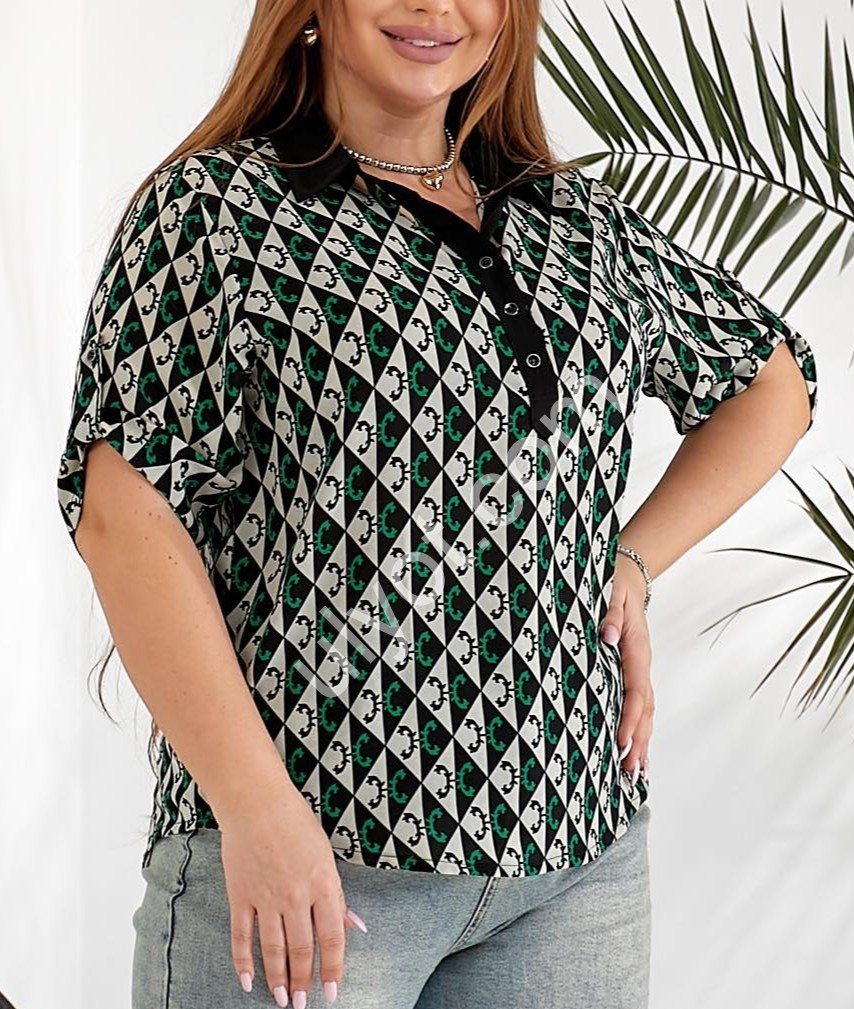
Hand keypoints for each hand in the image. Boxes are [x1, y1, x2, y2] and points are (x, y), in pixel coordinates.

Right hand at [218, 785, 366, 1006]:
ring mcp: (266, 897)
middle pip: (301, 949)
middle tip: (304, 1004)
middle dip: (304, 981)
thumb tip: (355, 927)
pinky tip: (248, 981)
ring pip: (273, 949)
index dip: (332, 969)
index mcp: (323, 884)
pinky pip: (242, 936)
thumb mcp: (326, 856)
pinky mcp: (241, 895)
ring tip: (283, 999)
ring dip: (278, 978)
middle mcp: (296, 896)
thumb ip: (338, 895)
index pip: (331, 938)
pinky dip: (243, 961)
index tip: (331, 992)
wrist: (257, 803)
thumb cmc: (296, 824)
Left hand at [600, 552, 653, 785]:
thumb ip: (611, 613)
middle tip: (629, 772)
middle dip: (638, 742)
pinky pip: (640, 705)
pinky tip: (636, 753)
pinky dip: (640, 730)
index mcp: (636, 649)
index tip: (620, 742)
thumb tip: (609, 636)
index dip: (628, 718)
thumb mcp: (611, 590)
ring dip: (641, 742)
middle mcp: (642, 664)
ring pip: (645, 712)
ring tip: (636, 775)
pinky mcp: (634, 672)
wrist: (627, 575)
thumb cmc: (614, 583)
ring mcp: (640, 670)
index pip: (634, 690)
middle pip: (645, 710)